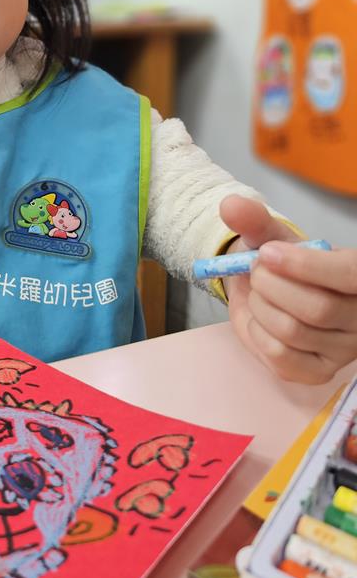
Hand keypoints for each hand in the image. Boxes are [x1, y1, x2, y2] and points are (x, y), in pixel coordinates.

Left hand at [220, 195, 356, 383]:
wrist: (273, 291)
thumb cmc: (284, 262)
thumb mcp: (272, 236)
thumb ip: (254, 220)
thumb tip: (231, 205)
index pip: (349, 273)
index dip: (305, 265)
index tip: (266, 252)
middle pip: (316, 308)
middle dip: (270, 284)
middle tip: (255, 271)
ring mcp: (343, 350)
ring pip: (293, 332)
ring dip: (260, 306)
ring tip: (258, 292)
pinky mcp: (317, 372)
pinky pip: (280, 356)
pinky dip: (257, 332)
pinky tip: (259, 317)